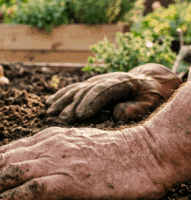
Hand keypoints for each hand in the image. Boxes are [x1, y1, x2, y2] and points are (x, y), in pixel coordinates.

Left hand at [0, 126, 174, 199]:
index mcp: (46, 138)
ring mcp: (58, 162)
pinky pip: (34, 189)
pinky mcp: (71, 180)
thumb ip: (50, 152)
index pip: (4, 150)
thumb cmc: (112, 153)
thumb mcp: (74, 146)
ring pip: (11, 172)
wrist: (144, 153)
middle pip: (0, 160)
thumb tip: (28, 165)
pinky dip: (11, 198)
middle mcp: (47, 146)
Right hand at [46, 63, 181, 122]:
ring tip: (50, 113)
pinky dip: (60, 96)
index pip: (103, 90)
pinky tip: (49, 103)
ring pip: (76, 89)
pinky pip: (72, 90)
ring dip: (61, 101)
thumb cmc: (151, 97)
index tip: (80, 115)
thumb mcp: (150, 103)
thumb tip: (116, 114)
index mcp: (123, 82)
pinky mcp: (90, 87)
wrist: (149, 84)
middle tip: (62, 119)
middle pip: (85, 90)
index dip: (90, 101)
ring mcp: (96, 82)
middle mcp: (106, 79)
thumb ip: (135, 108)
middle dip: (72, 104)